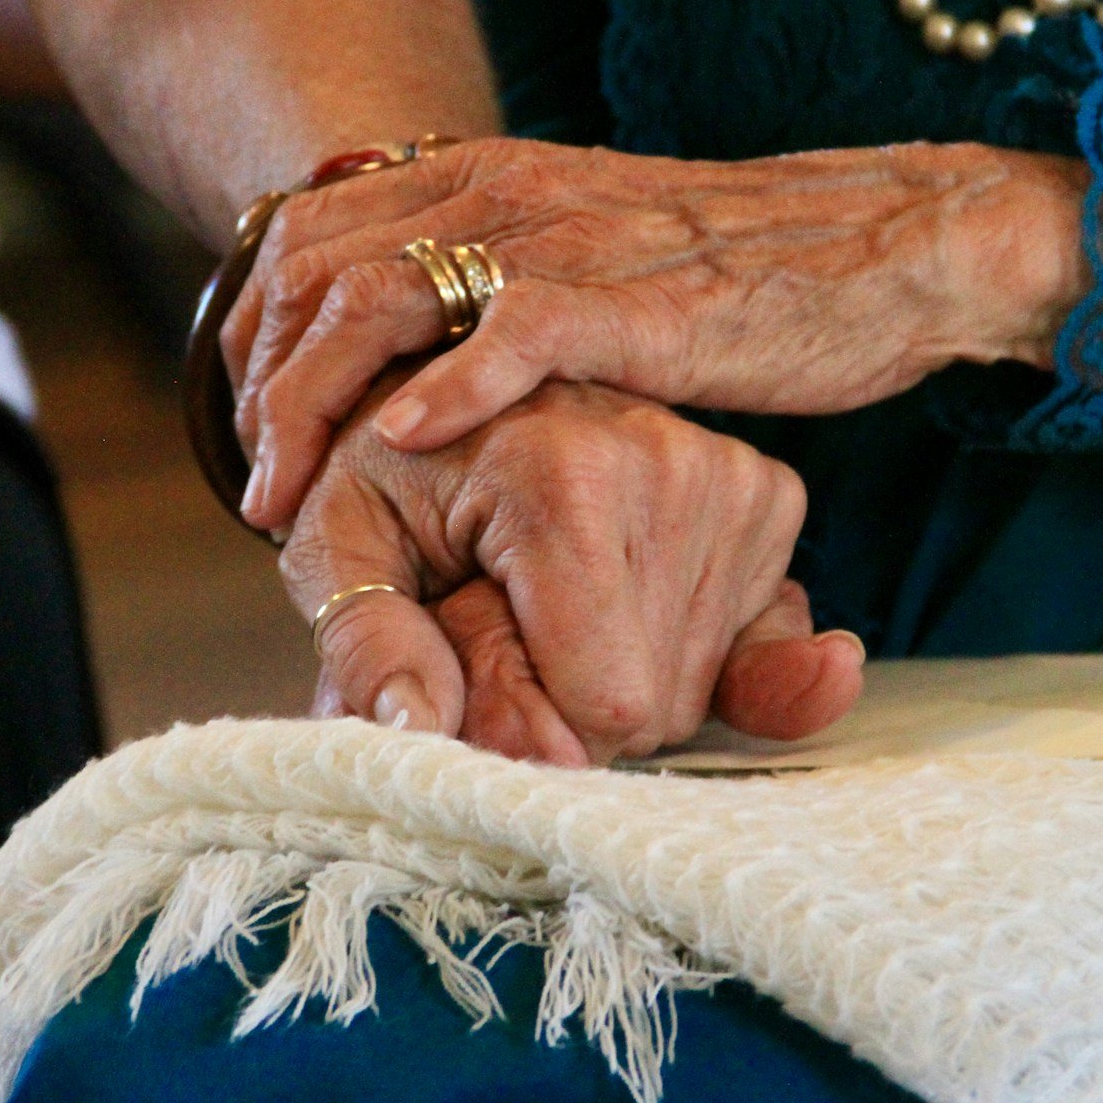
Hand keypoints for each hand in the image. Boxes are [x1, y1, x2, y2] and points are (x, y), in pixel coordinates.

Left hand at [229, 137, 1089, 528]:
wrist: (890, 244)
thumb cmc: (747, 272)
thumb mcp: (595, 255)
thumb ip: (504, 281)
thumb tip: (421, 357)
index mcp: (487, 175)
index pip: (306, 233)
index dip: (251, 334)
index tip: (246, 426)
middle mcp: (506, 190)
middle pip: (311, 268)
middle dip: (257, 384)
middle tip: (254, 483)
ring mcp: (564, 238)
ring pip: (377, 297)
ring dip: (312, 403)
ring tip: (290, 496)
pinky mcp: (633, 299)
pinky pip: (509, 332)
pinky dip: (441, 387)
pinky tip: (400, 443)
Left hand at [279, 378, 865, 766]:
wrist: (454, 375)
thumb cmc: (386, 471)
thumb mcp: (334, 548)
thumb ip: (368, 643)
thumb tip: (421, 728)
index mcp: (561, 472)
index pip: (609, 702)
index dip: (535, 723)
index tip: (477, 658)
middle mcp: (667, 459)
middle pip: (655, 704)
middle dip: (573, 701)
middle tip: (506, 620)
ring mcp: (732, 473)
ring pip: (698, 685)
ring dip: (620, 672)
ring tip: (550, 595)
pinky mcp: (768, 493)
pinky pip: (750, 645)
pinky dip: (680, 647)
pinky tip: (618, 601)